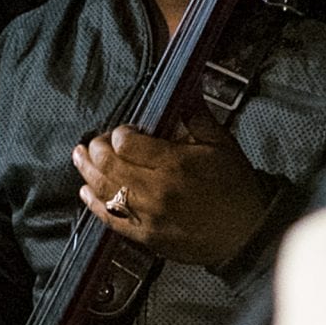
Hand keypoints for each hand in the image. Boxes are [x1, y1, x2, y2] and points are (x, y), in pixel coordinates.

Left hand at [72, 117, 277, 266]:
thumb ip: (196, 115)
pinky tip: (86, 192)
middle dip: (96, 150)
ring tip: (80, 159)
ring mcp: (148, 216)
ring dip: (88, 172)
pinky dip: (94, 204)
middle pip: (109, 165)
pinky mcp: (145, 236)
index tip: (126, 131)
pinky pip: (111, 219)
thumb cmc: (235, 188)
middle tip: (92, 143)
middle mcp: (156, 190)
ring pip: (105, 190)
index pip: (127, 142)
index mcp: (175, 163)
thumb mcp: (220, 144)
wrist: (245, 234)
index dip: (120, 133)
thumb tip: (184, 88)